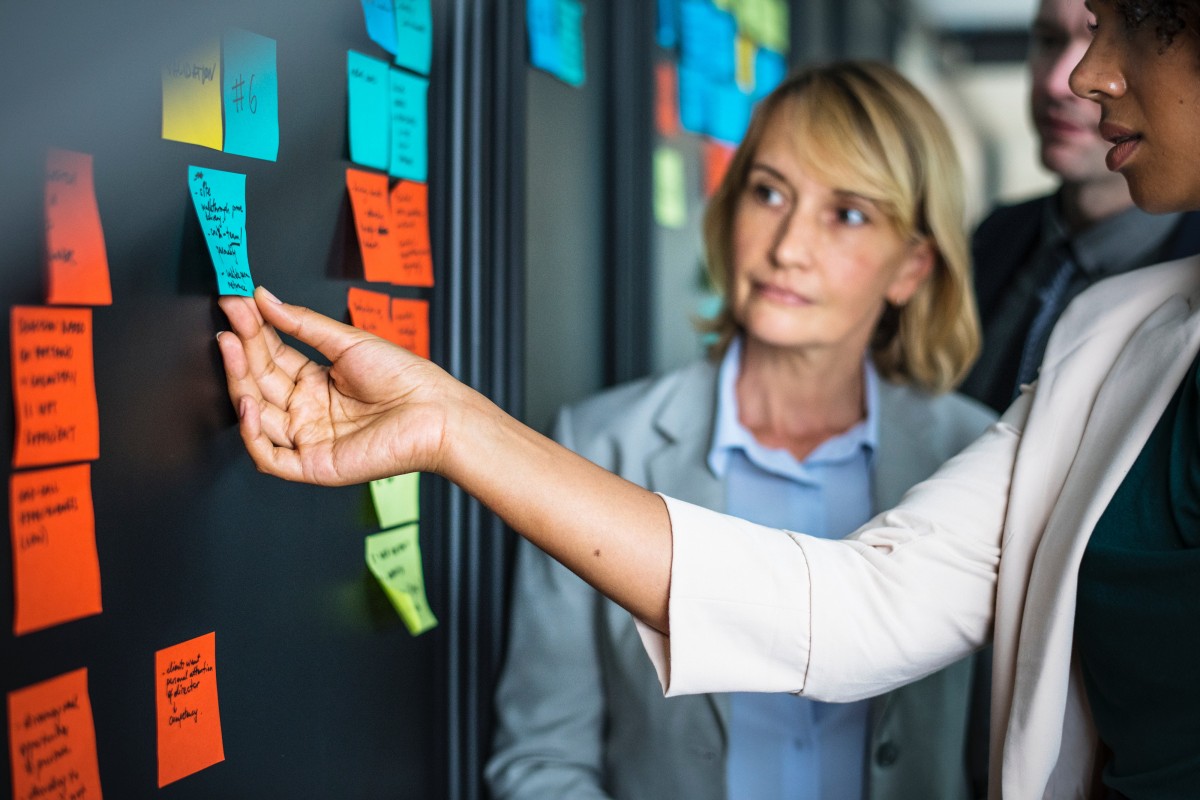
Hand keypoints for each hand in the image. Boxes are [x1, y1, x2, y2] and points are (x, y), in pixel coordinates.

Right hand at [216, 287, 456, 484]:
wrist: (437, 411)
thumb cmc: (406, 379)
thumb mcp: (349, 342)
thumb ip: (303, 324)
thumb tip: (266, 299)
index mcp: (316, 384)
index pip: (272, 357)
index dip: (252, 332)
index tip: (236, 303)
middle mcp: (308, 412)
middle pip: (260, 383)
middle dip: (241, 352)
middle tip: (229, 322)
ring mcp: (308, 439)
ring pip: (257, 417)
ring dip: (239, 383)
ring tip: (233, 347)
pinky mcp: (314, 465)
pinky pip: (269, 457)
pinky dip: (251, 433)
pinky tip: (247, 401)